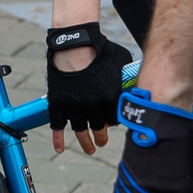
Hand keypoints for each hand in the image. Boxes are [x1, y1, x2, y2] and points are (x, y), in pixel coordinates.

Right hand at [46, 27, 129, 154]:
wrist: (75, 43)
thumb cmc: (100, 49)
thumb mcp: (122, 62)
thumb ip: (126, 76)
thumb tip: (135, 79)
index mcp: (110, 100)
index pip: (115, 120)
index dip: (113, 123)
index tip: (111, 123)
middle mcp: (93, 107)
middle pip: (99, 129)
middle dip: (101, 137)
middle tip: (101, 142)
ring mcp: (74, 106)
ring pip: (80, 131)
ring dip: (85, 142)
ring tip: (89, 149)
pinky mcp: (58, 103)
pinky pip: (57, 126)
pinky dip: (58, 139)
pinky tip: (60, 149)